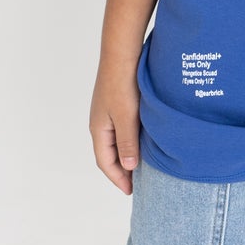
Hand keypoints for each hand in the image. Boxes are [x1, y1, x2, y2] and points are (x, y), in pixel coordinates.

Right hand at [90, 58, 141, 194]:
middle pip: (109, 154)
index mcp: (99, 129)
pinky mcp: (118, 104)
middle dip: (122, 170)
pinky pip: (122, 130)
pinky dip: (131, 141)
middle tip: (139, 183)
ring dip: (128, 155)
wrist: (122, 53)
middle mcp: (101, 123)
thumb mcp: (126, 117)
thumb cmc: (122, 84)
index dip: (118, 178)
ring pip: (117, 142)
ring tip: (144, 166)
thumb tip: (129, 168)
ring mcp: (108, 113)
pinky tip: (145, 142)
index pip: (105, 162)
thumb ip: (128, 143)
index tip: (132, 191)